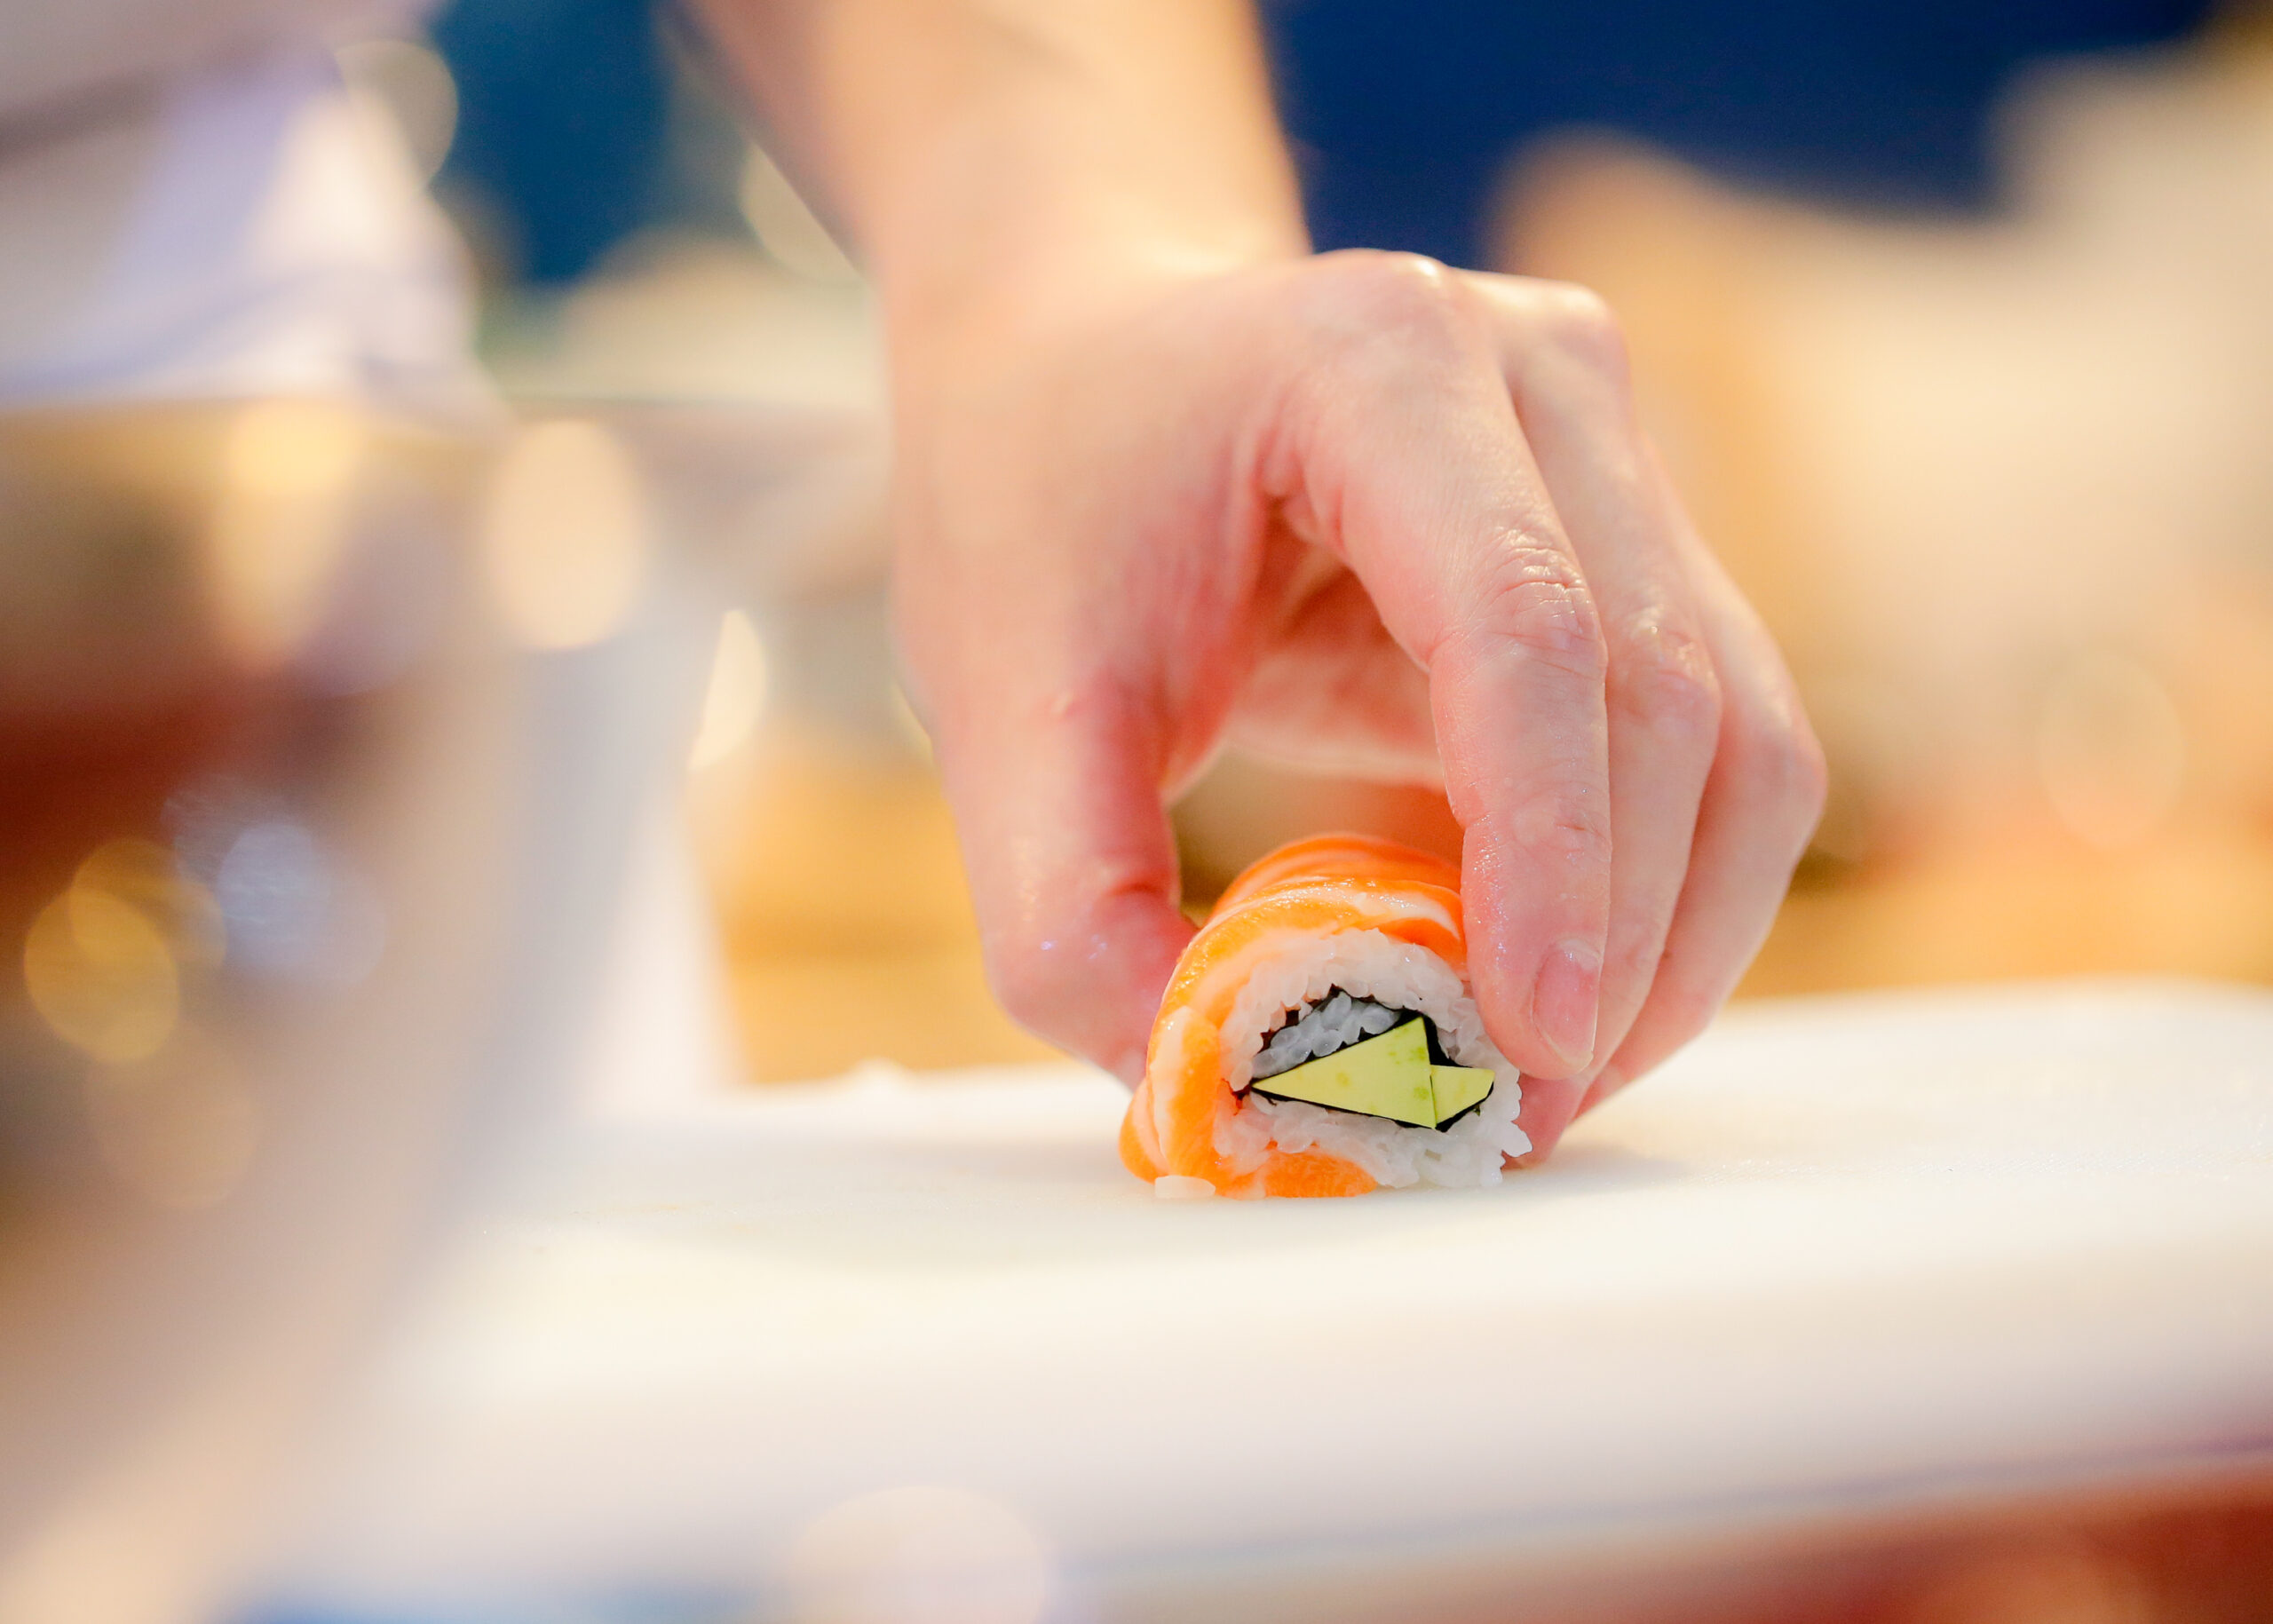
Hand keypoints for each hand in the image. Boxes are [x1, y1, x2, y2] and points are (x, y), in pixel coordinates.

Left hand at [890, 249, 1824, 1157]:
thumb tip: (1219, 1098)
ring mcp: (1610, 447)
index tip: (1524, 1045)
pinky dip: (1660, 892)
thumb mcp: (996, 701)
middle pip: (1665, 694)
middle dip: (1616, 941)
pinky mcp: (1634, 539)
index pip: (1526, 626)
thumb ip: (1074, 911)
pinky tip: (1558, 994)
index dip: (1551, 856)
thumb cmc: (1034, 502)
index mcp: (1372, 362)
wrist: (1082, 366)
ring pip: (1737, 735)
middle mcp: (1535, 373)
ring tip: (1541, 1081)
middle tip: (1513, 1119)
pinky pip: (1712, 744)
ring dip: (1670, 938)